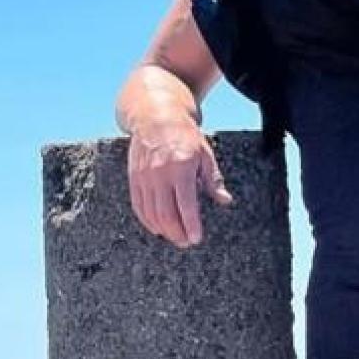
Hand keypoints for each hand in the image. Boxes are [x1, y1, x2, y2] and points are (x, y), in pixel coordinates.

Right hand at [127, 122, 232, 247]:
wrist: (155, 116)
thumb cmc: (184, 135)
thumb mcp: (205, 153)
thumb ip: (213, 179)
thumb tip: (224, 200)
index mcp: (181, 167)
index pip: (186, 204)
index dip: (191, 225)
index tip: (196, 238)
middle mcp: (160, 173)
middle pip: (166, 214)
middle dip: (177, 233)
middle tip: (187, 242)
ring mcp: (144, 177)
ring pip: (151, 213)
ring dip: (163, 230)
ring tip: (175, 238)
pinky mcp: (134, 178)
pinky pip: (139, 206)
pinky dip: (147, 221)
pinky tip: (158, 228)